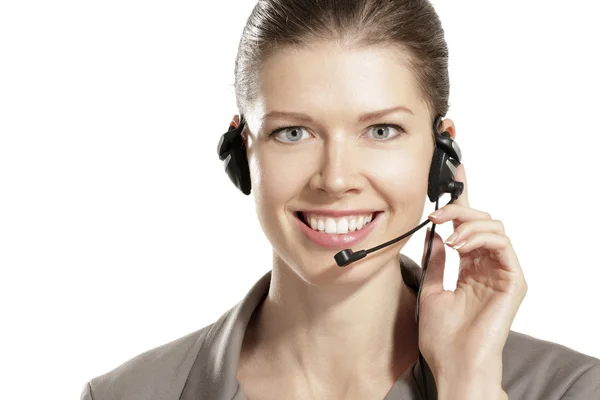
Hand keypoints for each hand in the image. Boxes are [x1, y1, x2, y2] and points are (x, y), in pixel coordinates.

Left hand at [418, 163, 527, 384]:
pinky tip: (458, 245)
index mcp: (469, 266)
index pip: (468, 225)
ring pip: (493, 226)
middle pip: (480, 220)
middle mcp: (487, 265)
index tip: (453, 173)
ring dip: (467, 222)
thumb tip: (433, 233)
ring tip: (446, 233)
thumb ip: (435, 260)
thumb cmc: (443, 335)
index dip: (462, 198)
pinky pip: (502, 243)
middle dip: (458, 208)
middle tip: (435, 212)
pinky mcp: (513, 280)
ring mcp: (502, 271)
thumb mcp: (430, 289)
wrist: (454, 363)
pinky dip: (479, 236)